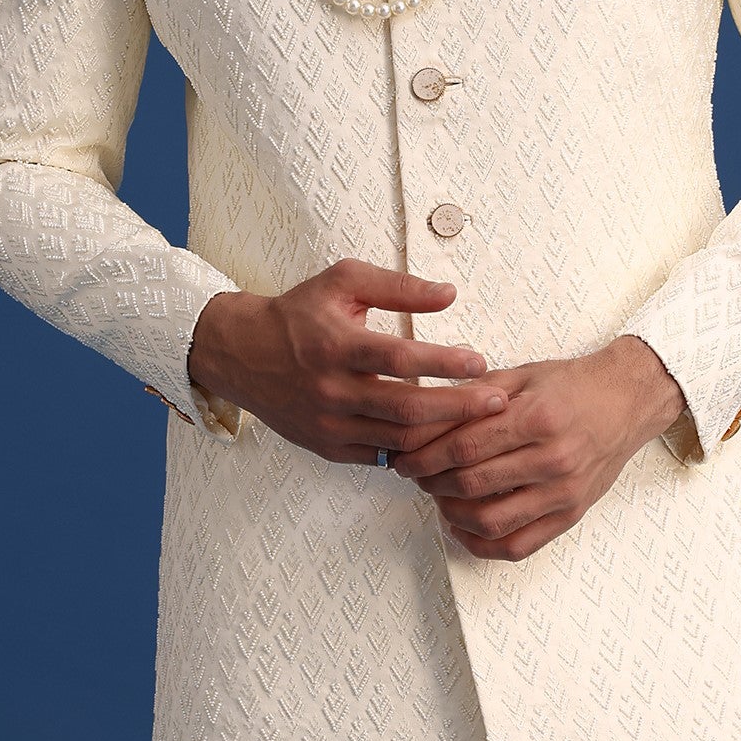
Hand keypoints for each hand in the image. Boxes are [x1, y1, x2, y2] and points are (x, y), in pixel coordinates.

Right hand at [187, 261, 509, 465]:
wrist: (242, 354)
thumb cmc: (299, 312)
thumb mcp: (343, 282)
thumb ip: (398, 287)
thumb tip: (450, 294)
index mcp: (336, 346)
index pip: (399, 358)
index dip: (443, 362)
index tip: (481, 362)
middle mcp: (331, 390)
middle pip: (405, 409)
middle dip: (458, 408)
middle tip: (498, 401)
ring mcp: (328, 425)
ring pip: (397, 440)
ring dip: (443, 435)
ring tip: (481, 424)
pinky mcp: (328, 448)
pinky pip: (381, 458)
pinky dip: (415, 453)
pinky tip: (445, 442)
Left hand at [388, 335, 688, 560]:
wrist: (628, 400)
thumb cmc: (573, 385)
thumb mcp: (522, 375)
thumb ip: (473, 395)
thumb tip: (423, 413)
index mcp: (538, 418)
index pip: (464, 446)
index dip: (424, 455)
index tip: (403, 456)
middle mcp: (553, 459)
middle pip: (470, 483)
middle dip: (429, 481)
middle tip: (413, 473)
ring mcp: (564, 492)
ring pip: (489, 520)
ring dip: (449, 512)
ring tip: (436, 495)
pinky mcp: (571, 515)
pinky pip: (518, 546)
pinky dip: (481, 543)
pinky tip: (462, 525)